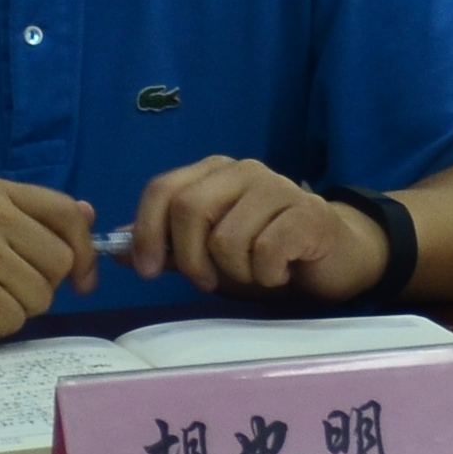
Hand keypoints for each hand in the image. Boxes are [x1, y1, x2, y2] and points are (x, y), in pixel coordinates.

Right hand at [0, 177, 98, 348]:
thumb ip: (29, 217)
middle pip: (60, 260)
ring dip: (14, 309)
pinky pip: (13, 320)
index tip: (79, 277)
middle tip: (2, 289)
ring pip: (41, 295)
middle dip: (39, 286)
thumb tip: (88, 214)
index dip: (83, 250)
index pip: (67, 212)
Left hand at [130, 157, 388, 299]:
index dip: (147, 231)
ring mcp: (278, 188)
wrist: (336, 256)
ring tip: (254, 273)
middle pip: (189, 209)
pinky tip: (280, 273)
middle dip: (190, 258)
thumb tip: (116, 248)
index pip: (162, 189)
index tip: (149, 272)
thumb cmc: (267, 253)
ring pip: (227, 237)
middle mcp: (243, 171)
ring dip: (235, 272)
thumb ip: (168, 248)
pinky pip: (266, 250)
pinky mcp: (308, 213)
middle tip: (206, 282)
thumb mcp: (209, 255)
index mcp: (214, 173)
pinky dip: (266, 275)